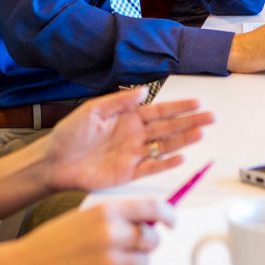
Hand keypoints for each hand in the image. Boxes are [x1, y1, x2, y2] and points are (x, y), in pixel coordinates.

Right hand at [5, 199, 173, 264]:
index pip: (153, 208)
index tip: (172, 221)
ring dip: (131, 263)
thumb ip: (118, 217)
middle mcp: (110, 235)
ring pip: (142, 262)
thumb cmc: (55, 243)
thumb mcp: (86, 218)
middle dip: (147, 243)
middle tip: (132, 246)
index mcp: (105, 212)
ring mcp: (108, 262)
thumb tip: (151, 221)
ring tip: (105, 261)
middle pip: (151, 239)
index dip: (169, 214)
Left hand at [44, 88, 214, 191]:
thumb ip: (120, 101)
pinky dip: (166, 163)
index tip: (197, 102)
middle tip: (210, 117)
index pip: (160, 111)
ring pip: (165, 146)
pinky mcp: (128, 173)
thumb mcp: (93, 110)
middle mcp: (136, 135)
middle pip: (169, 128)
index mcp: (129, 118)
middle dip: (190, 122)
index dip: (179, 107)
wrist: (53, 162)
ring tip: (201, 134)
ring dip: (184, 140)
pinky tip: (180, 157)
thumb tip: (144, 91)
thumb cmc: (69, 135)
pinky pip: (152, 167)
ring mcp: (134, 154)